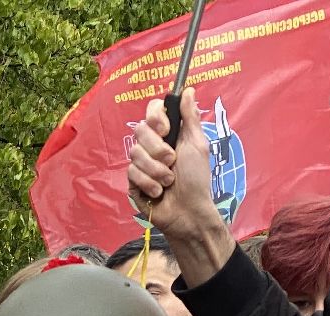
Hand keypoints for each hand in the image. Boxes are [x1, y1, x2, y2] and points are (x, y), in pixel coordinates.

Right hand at [126, 94, 225, 247]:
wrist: (189, 211)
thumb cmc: (197, 179)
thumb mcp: (197, 144)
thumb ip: (190, 117)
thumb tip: (189, 89)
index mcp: (168, 133)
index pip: (151, 111)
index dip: (155, 117)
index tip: (166, 130)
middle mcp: (152, 144)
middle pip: (140, 130)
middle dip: (158, 149)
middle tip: (172, 161)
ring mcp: (140, 162)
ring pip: (135, 153)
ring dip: (156, 170)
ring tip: (169, 181)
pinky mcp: (133, 180)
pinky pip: (132, 173)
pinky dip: (149, 183)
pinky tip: (158, 192)